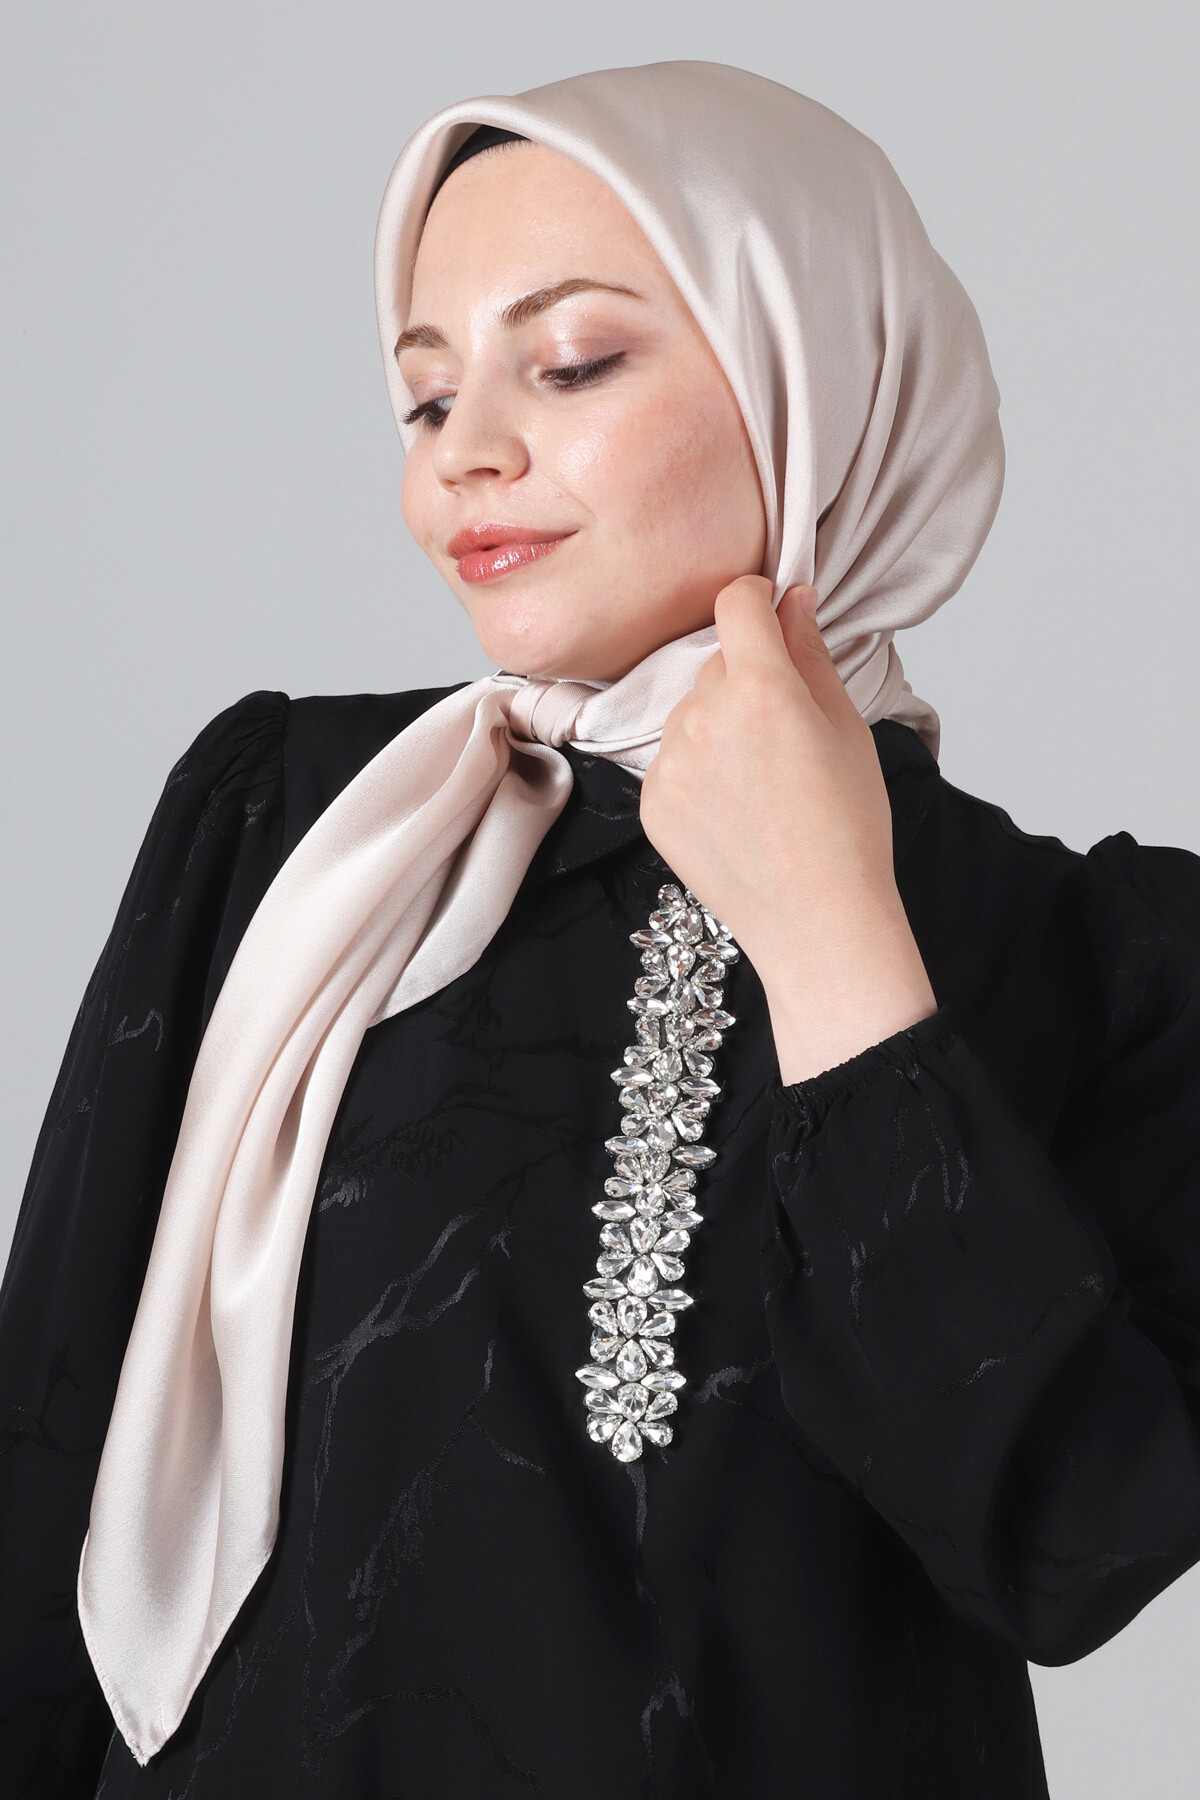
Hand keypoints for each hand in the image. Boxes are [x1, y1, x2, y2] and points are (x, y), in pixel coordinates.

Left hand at [639, 575, 937, 1082]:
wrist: (816, 922)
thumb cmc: (848, 830)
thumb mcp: (847, 728)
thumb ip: (810, 654)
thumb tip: (792, 599)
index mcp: (761, 689)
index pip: (736, 602)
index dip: (757, 600)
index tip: (771, 614)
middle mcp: (703, 716)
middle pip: (716, 662)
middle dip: (747, 678)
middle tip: (787, 735)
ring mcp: (669, 762)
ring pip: (691, 711)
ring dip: (719, 725)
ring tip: (762, 784)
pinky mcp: (650, 802)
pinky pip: (672, 760)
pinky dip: (699, 771)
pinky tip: (737, 811)